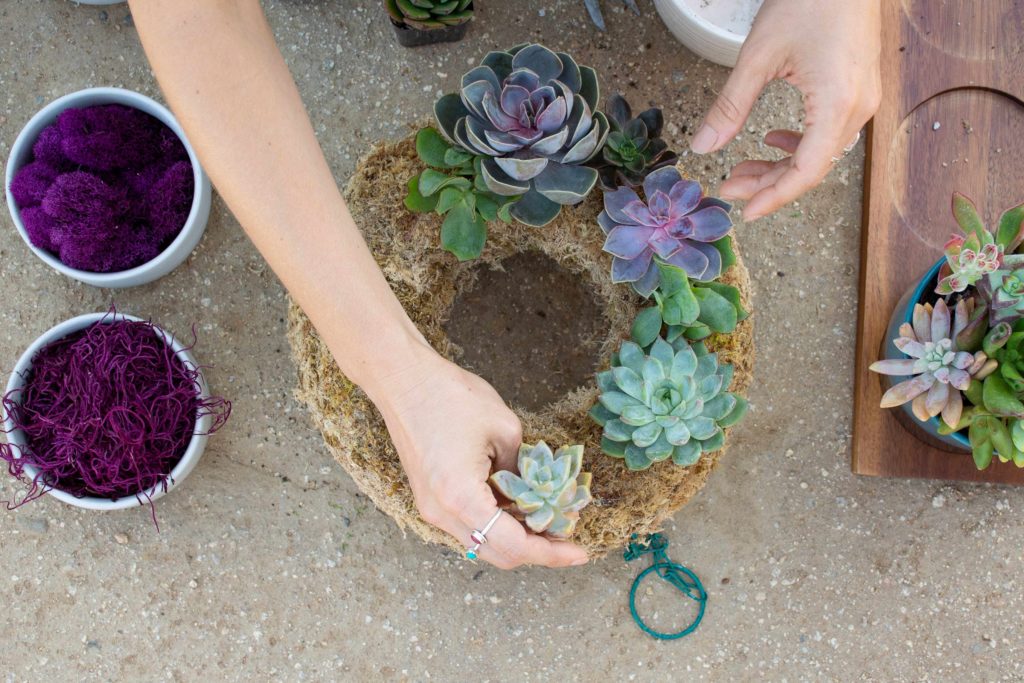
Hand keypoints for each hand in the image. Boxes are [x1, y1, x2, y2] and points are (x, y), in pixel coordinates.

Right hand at [373, 350, 589, 569]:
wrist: (403, 381)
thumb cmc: (452, 396)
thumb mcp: (506, 430)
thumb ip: (524, 472)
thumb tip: (537, 495)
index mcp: (462, 498)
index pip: (513, 545)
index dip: (551, 553)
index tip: (580, 552)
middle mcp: (442, 514)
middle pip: (498, 554)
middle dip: (537, 551)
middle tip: (568, 537)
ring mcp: (432, 509)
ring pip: (483, 543)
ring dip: (517, 539)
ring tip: (549, 522)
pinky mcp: (430, 500)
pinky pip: (470, 525)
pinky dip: (498, 524)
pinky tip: (520, 508)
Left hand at [690, 0, 881, 219]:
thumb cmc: (809, 0)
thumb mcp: (759, 55)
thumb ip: (730, 106)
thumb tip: (703, 147)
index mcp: (837, 105)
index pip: (806, 172)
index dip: (774, 198)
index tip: (745, 212)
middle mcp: (858, 108)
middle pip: (811, 167)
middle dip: (768, 183)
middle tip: (728, 187)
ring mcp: (862, 99)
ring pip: (819, 153)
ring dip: (780, 165)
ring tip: (741, 168)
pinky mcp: (858, 89)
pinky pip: (829, 133)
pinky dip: (798, 144)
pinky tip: (771, 139)